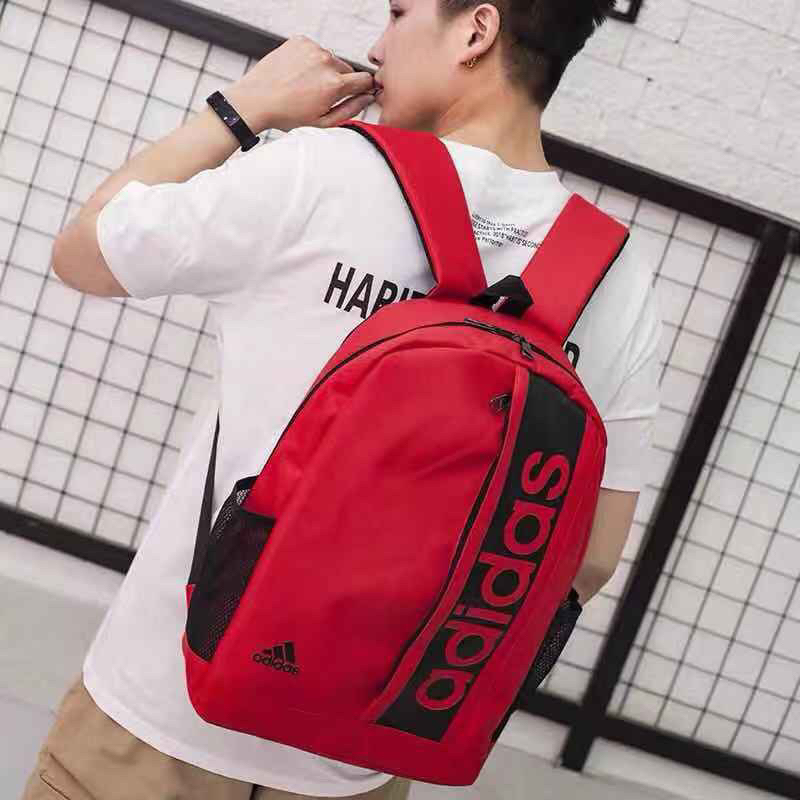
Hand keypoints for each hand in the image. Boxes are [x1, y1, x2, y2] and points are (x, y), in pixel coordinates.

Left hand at [226, 35, 376, 133]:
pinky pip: (315, 50)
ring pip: (330, 60)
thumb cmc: (287, 114)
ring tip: (305, 85)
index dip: (363, 88)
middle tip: (319, 95)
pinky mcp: (300, 41)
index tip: (357, 92)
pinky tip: (297, 73)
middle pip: (347, 70)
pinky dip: (310, 60)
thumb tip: (368, 97)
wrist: (256, 99)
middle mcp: (325, 62)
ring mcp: (312, 49)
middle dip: (339, 81)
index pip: (365, 80)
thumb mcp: (322, 122)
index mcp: (334, 85)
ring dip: (323, 70)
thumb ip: (351, 109)